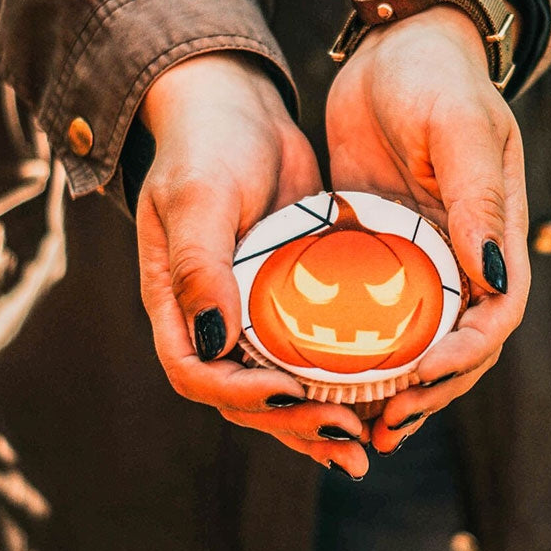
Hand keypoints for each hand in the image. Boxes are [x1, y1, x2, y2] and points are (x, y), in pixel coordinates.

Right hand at [136, 52, 368, 476]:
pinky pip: (310, 351)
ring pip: (279, 384)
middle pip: (242, 395)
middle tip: (347, 433)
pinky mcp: (289, 295)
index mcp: (177, 302)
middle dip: (291, 422)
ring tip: (364, 442)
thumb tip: (212, 343)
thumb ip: (198, 267)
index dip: (240, 395)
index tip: (290, 391)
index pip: (197, 373)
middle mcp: (212, 317)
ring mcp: (252, 309)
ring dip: (317, 419)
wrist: (237, 109)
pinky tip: (373, 398)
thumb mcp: (197, 197)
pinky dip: (337, 380)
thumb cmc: (205, 146)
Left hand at [325, 6, 530, 453]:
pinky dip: (360, 347)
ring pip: (415, 338)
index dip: (463, 358)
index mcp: (491, 236)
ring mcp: (417, 255)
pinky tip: (327, 371)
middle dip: (428, 390)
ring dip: (395, 384)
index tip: (418, 377)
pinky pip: (372, 308)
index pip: (494, 318)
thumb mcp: (462, 131)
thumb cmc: (437, 79)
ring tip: (359, 421)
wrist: (395, 48)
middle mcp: (459, 255)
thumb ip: (479, 204)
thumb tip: (493, 283)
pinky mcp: (378, 247)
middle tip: (383, 424)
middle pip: (456, 345)